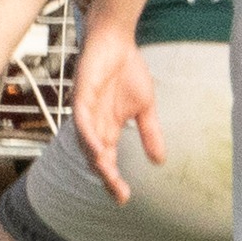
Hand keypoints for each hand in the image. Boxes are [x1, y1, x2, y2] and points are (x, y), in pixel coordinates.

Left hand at [70, 18, 163, 202]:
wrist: (118, 41)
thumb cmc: (127, 71)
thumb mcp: (144, 108)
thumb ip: (149, 133)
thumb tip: (160, 161)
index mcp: (106, 128)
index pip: (108, 160)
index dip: (113, 180)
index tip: (124, 199)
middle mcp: (93, 124)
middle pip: (96, 157)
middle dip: (106, 176)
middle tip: (119, 193)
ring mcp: (85, 110)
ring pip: (86, 142)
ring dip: (97, 160)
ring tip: (109, 176)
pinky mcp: (81, 95)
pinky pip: (82, 121)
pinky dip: (89, 137)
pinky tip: (99, 150)